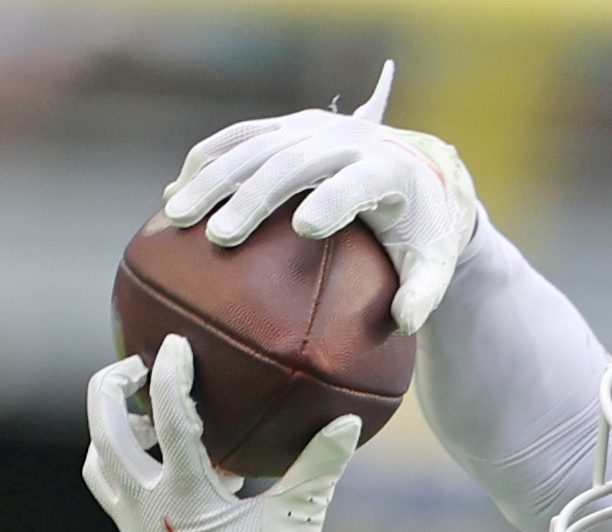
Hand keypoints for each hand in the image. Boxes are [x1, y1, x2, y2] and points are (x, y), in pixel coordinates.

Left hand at [82, 340, 357, 531]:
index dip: (173, 375)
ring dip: (111, 431)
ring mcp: (133, 530)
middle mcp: (148, 510)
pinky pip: (114, 494)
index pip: (171, 419)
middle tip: (136, 367)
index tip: (177, 346)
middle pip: (106, 429)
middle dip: (113, 388)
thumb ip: (318, 469)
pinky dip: (126, 469)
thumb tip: (347, 422)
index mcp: (187, 498)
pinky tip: (156, 468)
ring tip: (140, 415)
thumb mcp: (297, 526)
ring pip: (100, 463)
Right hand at [160, 60, 479, 335]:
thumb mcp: (435, 263)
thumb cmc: (424, 229)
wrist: (420, 170)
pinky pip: (238, 139)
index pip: (356, 181)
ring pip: (253, 145)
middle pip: (292, 162)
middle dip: (252, 196)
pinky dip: (206, 163)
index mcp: (386, 169)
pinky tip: (176, 193)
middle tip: (219, 236)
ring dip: (212, 178)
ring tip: (177, 215)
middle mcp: (345, 139)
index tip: (305, 229)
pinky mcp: (287, 126)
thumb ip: (425, 294)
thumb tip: (404, 325)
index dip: (333, 200)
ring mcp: (311, 128)